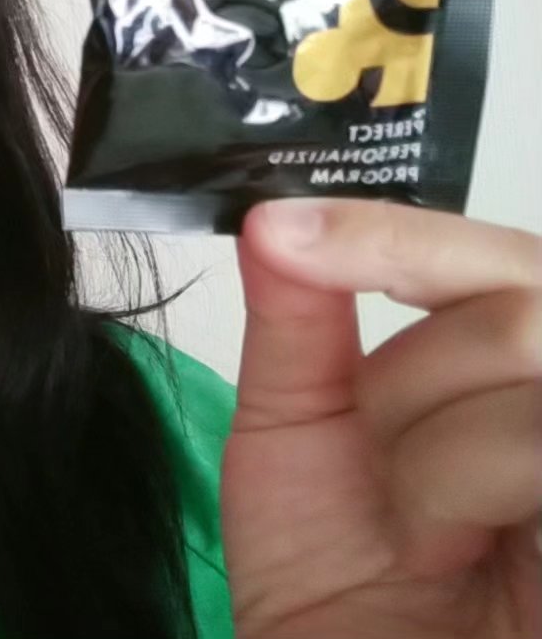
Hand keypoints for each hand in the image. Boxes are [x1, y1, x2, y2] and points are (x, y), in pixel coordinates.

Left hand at [222, 199, 541, 638]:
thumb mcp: (297, 426)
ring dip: (430, 449)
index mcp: (511, 361)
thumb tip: (268, 215)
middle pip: (516, 303)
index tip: (279, 231)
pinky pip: (536, 437)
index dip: (389, 234)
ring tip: (417, 526)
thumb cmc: (335, 569)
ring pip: (529, 355)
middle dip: (407, 377)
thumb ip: (296, 317)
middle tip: (376, 451)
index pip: (490, 256)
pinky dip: (460, 484)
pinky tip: (449, 548)